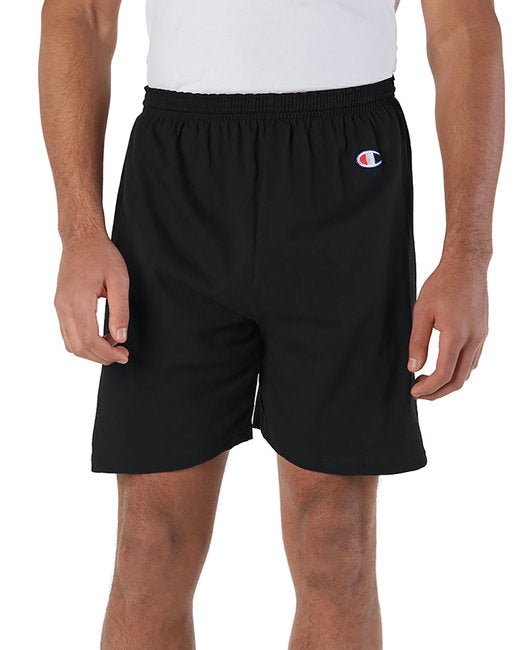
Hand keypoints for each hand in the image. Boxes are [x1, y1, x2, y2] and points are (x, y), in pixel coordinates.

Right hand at [55, 232, 129, 364]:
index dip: (107, 354)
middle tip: (121, 355)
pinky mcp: (60, 305)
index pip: (89, 340)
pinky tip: (102, 337)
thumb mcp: (119, 281)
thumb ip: (120, 311)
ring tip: (113, 346)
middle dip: (101, 357)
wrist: (81, 239)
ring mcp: (59, 306)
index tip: (124, 355)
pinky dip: (84, 341)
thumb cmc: (101, 255)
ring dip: (92, 351)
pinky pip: (68, 333)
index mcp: (78, 301)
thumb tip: (121, 337)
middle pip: (78, 347)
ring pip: (71, 343)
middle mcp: (64, 306)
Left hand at [408, 258, 488, 399]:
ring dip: (448, 382)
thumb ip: (417, 342)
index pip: (443, 374)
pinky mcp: (483, 333)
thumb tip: (413, 368)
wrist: (466, 266)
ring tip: (427, 379)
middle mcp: (473, 339)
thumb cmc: (442, 285)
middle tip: (418, 391)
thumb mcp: (421, 312)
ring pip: (467, 372)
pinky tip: (443, 365)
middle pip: (458, 380)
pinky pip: (472, 361)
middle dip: (437, 392)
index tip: (414, 392)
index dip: (428, 388)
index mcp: (456, 335)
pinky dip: (458, 370)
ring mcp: (481, 337)